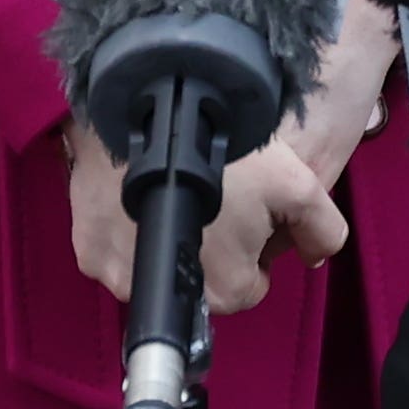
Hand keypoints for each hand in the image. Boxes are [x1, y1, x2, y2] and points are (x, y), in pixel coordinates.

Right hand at [68, 0, 397, 319]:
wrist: (148, 110)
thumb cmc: (225, 150)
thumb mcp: (297, 183)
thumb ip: (321, 230)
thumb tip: (315, 259)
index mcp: (225, 293)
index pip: (250, 284)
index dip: (254, 245)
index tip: (246, 208)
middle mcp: (171, 298)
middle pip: (203, 277)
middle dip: (212, 244)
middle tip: (214, 191)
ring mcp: (119, 277)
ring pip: (158, 265)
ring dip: (168, 236)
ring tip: (177, 185)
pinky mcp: (87, 251)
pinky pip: (114, 248)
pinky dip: (126, 226)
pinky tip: (139, 187)